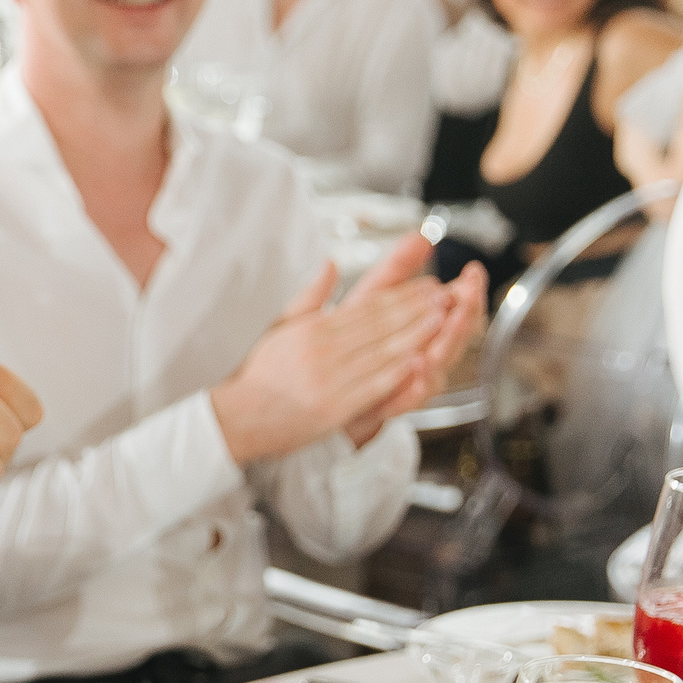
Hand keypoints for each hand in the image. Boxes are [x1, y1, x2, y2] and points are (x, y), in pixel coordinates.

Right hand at [209, 244, 445, 464]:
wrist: (239, 418)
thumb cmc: (260, 376)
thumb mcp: (280, 327)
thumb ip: (309, 296)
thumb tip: (331, 264)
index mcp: (312, 329)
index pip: (366, 306)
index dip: (401, 294)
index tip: (426, 285)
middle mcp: (322, 350)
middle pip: (379, 324)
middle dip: (416, 307)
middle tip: (444, 295)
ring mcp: (330, 379)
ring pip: (382, 351)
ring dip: (415, 333)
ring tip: (441, 319)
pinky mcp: (334, 407)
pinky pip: (373, 386)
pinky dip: (397, 373)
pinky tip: (418, 360)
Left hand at [339, 247, 484, 444]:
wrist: (326, 389)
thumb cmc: (352, 342)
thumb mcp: (371, 297)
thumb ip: (397, 269)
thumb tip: (420, 236)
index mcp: (424, 326)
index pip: (457, 305)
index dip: (468, 289)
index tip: (473, 271)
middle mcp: (428, 352)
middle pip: (458, 333)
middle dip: (467, 314)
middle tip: (470, 295)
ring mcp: (415, 380)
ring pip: (441, 362)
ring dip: (448, 343)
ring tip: (448, 322)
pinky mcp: (394, 402)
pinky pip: (413, 394)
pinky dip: (419, 381)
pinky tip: (420, 363)